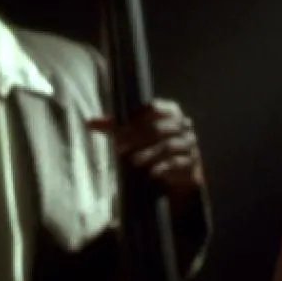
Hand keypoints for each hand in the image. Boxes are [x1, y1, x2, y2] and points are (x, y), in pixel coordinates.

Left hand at [87, 98, 204, 203]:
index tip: (120, 128)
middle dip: (137, 137)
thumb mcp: (136, 136)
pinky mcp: (192, 162)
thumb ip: (116, 128)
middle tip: (119, 148)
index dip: (137, 116)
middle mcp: (183, 125)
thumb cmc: (155, 148)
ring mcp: (189, 143)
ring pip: (168, 145)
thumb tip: (89, 122)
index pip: (155, 107)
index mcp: (171, 112)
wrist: (180, 173)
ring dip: (149, 153)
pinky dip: (163, 167)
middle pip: (158, 128)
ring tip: (133, 162)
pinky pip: (177, 162)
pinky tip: (151, 173)